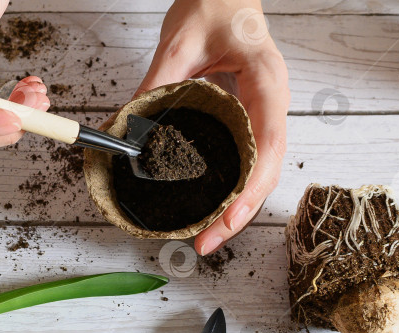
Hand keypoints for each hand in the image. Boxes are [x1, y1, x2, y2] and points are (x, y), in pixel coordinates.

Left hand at [135, 0, 289, 254]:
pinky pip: (248, 160)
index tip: (227, 216)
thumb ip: (155, 85)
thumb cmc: (213, 5)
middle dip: (241, 212)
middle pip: (267, 169)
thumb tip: (126, 130)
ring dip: (237, 208)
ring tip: (208, 237)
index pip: (268, 143)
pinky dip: (233, 190)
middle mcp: (271, 102)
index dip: (250, 186)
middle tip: (206, 243)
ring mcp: (264, 112)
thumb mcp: (178, 43)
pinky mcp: (249, 119)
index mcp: (266, 81)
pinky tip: (213, 209)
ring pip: (260, 171)